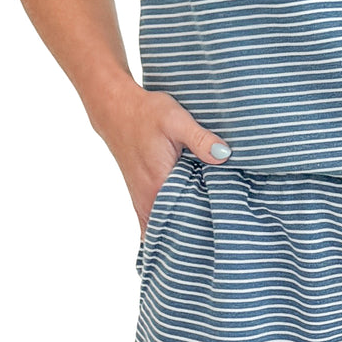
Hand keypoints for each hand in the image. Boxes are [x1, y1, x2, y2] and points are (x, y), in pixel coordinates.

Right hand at [89, 77, 232, 237]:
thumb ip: (200, 139)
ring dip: (182, 227)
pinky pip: (156, 218)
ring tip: (208, 225)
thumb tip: (224, 156)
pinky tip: (187, 215)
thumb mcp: (177, 120)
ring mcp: (141, 199)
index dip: (202, 228)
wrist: (117, 109)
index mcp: (158, 186)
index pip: (183, 222)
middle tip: (220, 231)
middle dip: (195, 232)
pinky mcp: (140, 194)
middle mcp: (147, 199)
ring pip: (163, 226)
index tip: (222, 229)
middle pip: (173, 230)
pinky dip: (170, 220)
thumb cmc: (146, 114)